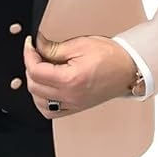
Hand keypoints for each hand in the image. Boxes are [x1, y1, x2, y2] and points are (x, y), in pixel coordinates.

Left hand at [23, 31, 137, 117]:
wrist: (129, 68)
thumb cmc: (111, 56)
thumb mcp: (80, 45)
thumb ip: (54, 48)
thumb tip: (37, 46)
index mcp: (71, 79)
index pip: (36, 71)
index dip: (28, 54)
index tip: (30, 45)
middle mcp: (70, 96)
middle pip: (34, 86)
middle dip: (30, 67)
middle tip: (36, 54)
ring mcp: (73, 104)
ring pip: (38, 102)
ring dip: (34, 85)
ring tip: (41, 70)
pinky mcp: (76, 108)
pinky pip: (50, 111)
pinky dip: (42, 101)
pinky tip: (45, 88)